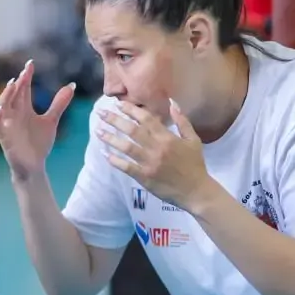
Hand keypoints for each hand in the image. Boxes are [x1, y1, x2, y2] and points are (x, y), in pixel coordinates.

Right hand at [0, 59, 74, 181]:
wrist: (34, 166)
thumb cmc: (39, 143)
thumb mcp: (51, 120)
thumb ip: (59, 103)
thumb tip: (72, 84)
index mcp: (24, 108)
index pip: (23, 88)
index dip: (26, 76)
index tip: (30, 64)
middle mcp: (14, 113)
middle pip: (14, 94)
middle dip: (18, 82)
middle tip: (25, 71)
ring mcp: (8, 124)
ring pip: (3, 105)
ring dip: (6, 94)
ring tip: (13, 84)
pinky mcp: (4, 137)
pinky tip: (2, 109)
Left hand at [96, 99, 216, 213]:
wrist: (196, 191)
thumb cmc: (195, 164)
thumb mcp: (193, 140)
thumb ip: (182, 121)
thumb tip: (172, 103)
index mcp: (167, 138)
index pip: (146, 119)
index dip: (131, 110)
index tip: (118, 104)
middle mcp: (156, 148)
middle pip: (132, 131)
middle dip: (115, 120)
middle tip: (100, 114)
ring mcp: (149, 163)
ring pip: (126, 147)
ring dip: (110, 139)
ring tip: (98, 131)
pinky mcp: (144, 177)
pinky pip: (126, 167)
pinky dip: (115, 160)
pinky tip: (105, 154)